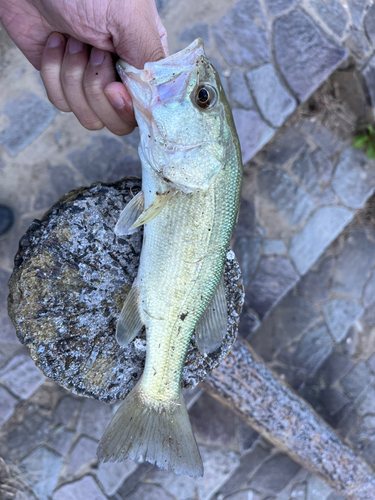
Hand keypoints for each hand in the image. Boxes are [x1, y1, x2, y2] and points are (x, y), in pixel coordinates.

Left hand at [0, 0, 167, 134]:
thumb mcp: (129, 18)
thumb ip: (151, 60)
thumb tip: (162, 99)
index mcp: (143, 61)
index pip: (146, 110)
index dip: (128, 108)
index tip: (113, 88)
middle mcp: (119, 75)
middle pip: (117, 121)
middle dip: (96, 90)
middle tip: (93, 52)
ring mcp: (90, 80)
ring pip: (88, 115)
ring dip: (73, 77)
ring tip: (73, 40)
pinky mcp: (61, 80)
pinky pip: (61, 102)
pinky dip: (53, 71)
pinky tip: (55, 43)